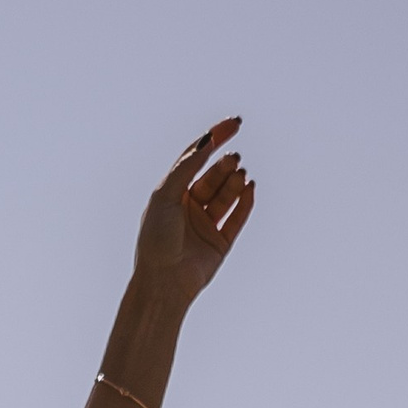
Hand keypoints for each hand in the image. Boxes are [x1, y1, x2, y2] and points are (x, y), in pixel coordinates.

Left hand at [133, 118, 254, 304]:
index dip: (215, 139)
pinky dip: (246, 202)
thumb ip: (186, 167)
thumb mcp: (166, 196)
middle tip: (233, 160)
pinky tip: (250, 188)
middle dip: (225, 165)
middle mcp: (189, 208)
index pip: (196, 158)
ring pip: (227, 195)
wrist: (162, 283)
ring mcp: (206, 225)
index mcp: (172, 194)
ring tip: (240, 176)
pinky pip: (238, 218)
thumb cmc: (156, 240)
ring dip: (235, 183)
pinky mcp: (220, 243)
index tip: (235, 124)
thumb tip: (207, 140)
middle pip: (214, 176)